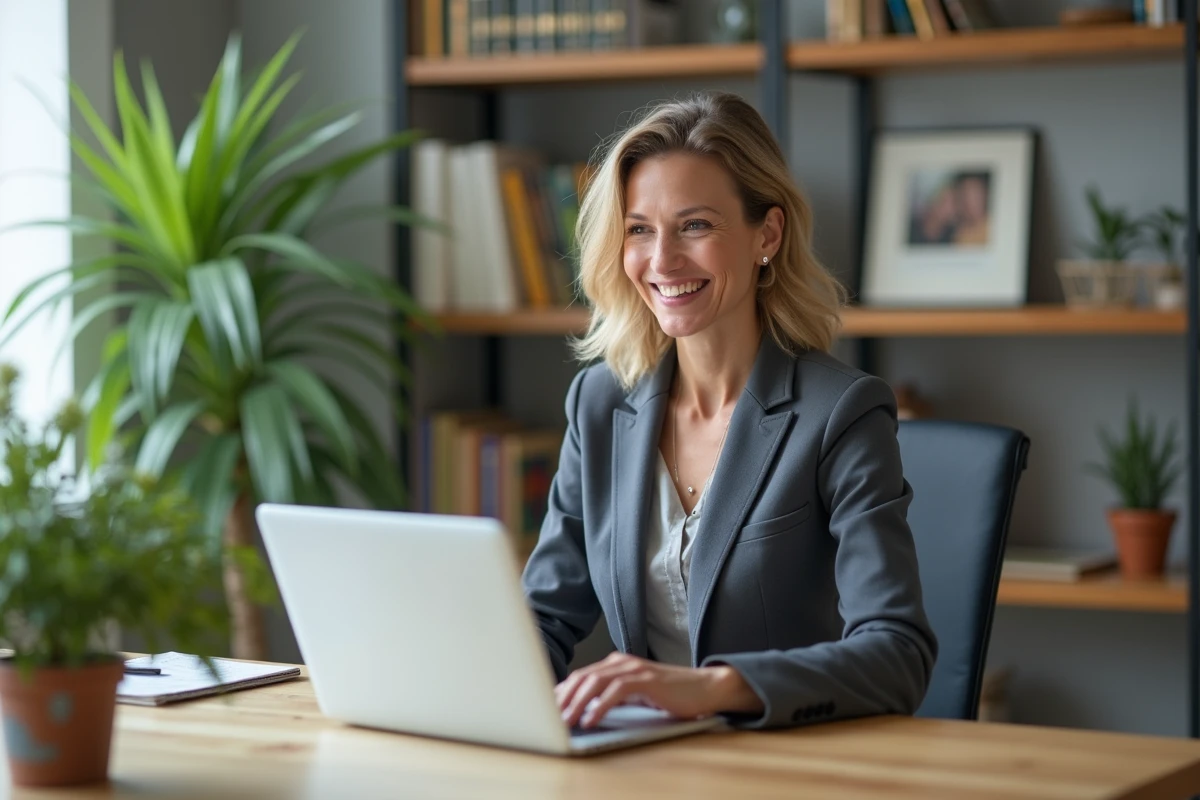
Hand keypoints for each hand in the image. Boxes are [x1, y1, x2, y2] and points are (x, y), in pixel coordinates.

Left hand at [555, 652, 763, 728]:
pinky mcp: (647, 679)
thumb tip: (583, 711)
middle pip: (583, 678)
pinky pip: (616, 691)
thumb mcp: (635, 695)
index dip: (561, 693)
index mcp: (616, 665)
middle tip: (550, 718)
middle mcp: (622, 662)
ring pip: (595, 683)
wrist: (705, 688)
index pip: (581, 677)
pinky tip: (590, 720)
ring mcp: (634, 669)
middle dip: (563, 699)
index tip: (547, 710)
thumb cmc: (670, 695)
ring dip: (577, 704)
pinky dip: (600, 706)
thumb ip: (612, 697)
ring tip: (565, 722)